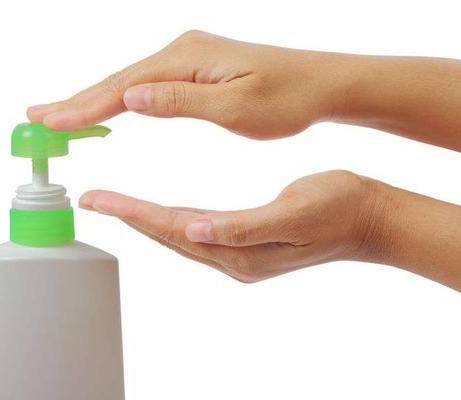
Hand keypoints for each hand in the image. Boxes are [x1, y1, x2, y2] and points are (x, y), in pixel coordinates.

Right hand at [27, 30, 350, 139]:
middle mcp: (182, 51)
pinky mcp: (196, 67)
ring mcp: (188, 57)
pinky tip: (110, 106)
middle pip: (119, 80)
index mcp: (188, 59)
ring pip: (131, 82)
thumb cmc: (286, 99)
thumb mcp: (236, 107)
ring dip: (94, 100)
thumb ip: (181, 101)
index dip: (84, 106)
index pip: (125, 88)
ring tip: (61, 114)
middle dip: (77, 100)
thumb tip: (131, 97)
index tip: (49, 122)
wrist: (320, 85)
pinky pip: (148, 83)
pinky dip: (122, 98)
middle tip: (36, 116)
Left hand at [79, 170, 378, 281]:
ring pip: (180, 238)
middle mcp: (235, 259)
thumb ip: (244, 226)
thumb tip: (197, 232)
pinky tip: (165, 216)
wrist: (368, 220)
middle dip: (129, 218)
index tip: (99, 199)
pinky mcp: (247, 247)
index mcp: (242, 250)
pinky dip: (172, 224)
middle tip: (93, 200)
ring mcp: (240, 257)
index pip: (174, 229)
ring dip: (146, 222)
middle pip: (169, 237)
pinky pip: (197, 236)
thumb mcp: (294, 212)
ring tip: (117, 206)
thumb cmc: (337, 207)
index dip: (134, 213)